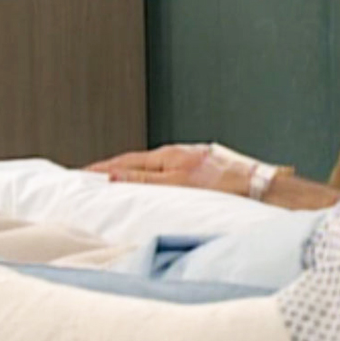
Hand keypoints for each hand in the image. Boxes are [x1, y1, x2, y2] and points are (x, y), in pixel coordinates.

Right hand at [86, 144, 251, 195]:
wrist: (258, 186)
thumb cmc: (224, 184)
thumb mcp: (177, 184)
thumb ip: (144, 181)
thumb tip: (113, 177)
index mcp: (167, 156)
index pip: (124, 162)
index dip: (101, 169)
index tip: (81, 174)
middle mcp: (177, 154)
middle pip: (136, 162)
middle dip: (111, 169)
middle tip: (89, 178)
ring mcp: (189, 159)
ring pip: (152, 167)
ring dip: (131, 173)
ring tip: (114, 183)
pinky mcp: (201, 168)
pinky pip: (167, 172)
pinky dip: (151, 177)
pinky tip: (151, 185)